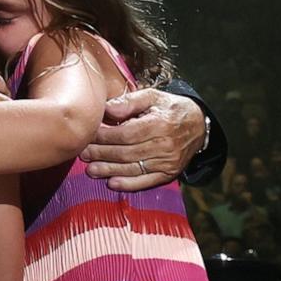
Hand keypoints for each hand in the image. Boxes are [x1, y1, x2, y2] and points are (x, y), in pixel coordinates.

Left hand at [79, 89, 203, 191]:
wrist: (198, 125)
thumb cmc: (170, 108)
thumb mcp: (153, 96)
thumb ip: (130, 101)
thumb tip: (107, 109)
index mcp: (159, 124)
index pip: (126, 133)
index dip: (105, 136)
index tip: (88, 135)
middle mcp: (164, 145)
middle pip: (126, 152)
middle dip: (101, 153)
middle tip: (83, 153)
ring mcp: (167, 162)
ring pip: (133, 168)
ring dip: (109, 170)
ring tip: (90, 169)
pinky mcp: (168, 173)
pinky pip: (146, 181)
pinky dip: (128, 184)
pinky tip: (112, 183)